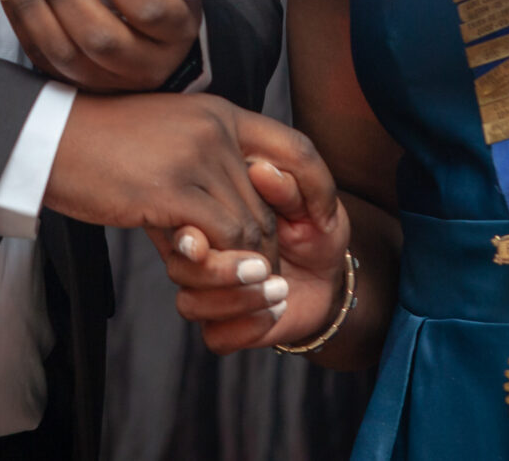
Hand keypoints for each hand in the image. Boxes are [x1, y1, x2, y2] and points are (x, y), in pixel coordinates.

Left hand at [0, 0, 203, 91]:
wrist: (162, 50)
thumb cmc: (164, 0)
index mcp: (174, 32)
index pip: (147, 9)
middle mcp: (144, 64)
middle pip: (100, 37)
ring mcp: (109, 81)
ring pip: (64, 53)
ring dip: (32, 8)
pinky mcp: (78, 84)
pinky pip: (42, 57)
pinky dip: (21, 22)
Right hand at [42, 94, 335, 260]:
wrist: (49, 138)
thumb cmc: (103, 143)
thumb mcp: (168, 135)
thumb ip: (207, 162)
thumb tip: (236, 215)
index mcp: (221, 112)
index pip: (297, 148)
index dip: (315, 188)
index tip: (315, 221)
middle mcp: (217, 128)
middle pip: (268, 204)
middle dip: (259, 246)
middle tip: (238, 268)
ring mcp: (196, 156)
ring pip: (248, 228)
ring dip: (235, 261)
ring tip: (208, 269)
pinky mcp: (172, 189)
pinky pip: (220, 239)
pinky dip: (215, 262)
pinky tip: (188, 261)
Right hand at [153, 156, 352, 353]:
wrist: (329, 274)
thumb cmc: (313, 225)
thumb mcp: (310, 203)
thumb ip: (287, 188)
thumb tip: (261, 171)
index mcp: (212, 216)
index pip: (183, 222)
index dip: (188, 235)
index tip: (201, 241)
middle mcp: (202, 255)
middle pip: (179, 267)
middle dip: (217, 271)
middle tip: (262, 268)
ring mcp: (208, 292)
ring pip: (190, 304)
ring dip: (234, 300)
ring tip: (279, 288)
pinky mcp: (223, 325)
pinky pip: (214, 337)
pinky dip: (245, 328)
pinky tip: (275, 311)